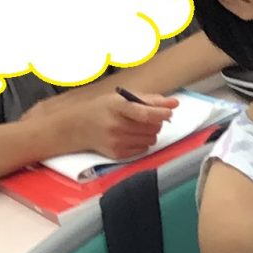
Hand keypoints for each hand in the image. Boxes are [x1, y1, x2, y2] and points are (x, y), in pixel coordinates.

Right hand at [27, 86, 175, 161]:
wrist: (78, 128)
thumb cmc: (103, 109)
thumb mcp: (121, 98)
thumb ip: (149, 100)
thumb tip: (174, 104)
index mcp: (116, 107)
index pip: (144, 113)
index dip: (161, 113)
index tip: (170, 112)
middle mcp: (116, 126)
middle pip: (152, 127)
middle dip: (156, 122)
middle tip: (147, 117)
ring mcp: (117, 142)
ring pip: (151, 139)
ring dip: (150, 133)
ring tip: (136, 126)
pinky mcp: (118, 154)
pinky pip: (144, 149)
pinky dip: (142, 142)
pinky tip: (130, 136)